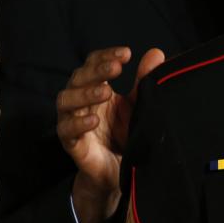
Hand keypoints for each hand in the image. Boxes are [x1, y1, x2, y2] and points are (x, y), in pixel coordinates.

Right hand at [56, 46, 164, 222]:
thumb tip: (157, 52)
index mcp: (96, 87)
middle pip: (79, 77)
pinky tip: (94, 120)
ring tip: (106, 92)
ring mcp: (73, 121)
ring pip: (66, 100)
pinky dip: (78, 123)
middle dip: (96, 71)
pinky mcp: (72, 144)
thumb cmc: (125, 132)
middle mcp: (80, 100)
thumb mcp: (138, 103)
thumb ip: (144, 79)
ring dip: (85, 93)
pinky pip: (67, 131)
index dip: (106, 55)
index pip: (93, 63)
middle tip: (116, 68)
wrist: (119, 170)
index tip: (126, 53)